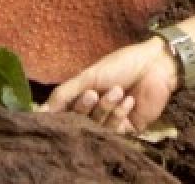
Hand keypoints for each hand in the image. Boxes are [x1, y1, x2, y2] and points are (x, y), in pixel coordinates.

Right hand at [41, 36, 178, 133]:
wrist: (156, 64)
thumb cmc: (122, 64)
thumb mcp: (89, 76)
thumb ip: (64, 93)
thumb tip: (38, 112)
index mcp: (84, 97)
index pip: (65, 112)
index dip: (63, 111)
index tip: (62, 103)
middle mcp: (96, 111)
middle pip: (80, 121)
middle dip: (86, 108)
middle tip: (93, 93)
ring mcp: (112, 120)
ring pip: (98, 126)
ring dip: (106, 108)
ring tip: (117, 90)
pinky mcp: (128, 128)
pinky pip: (116, 130)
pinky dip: (120, 113)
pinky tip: (129, 99)